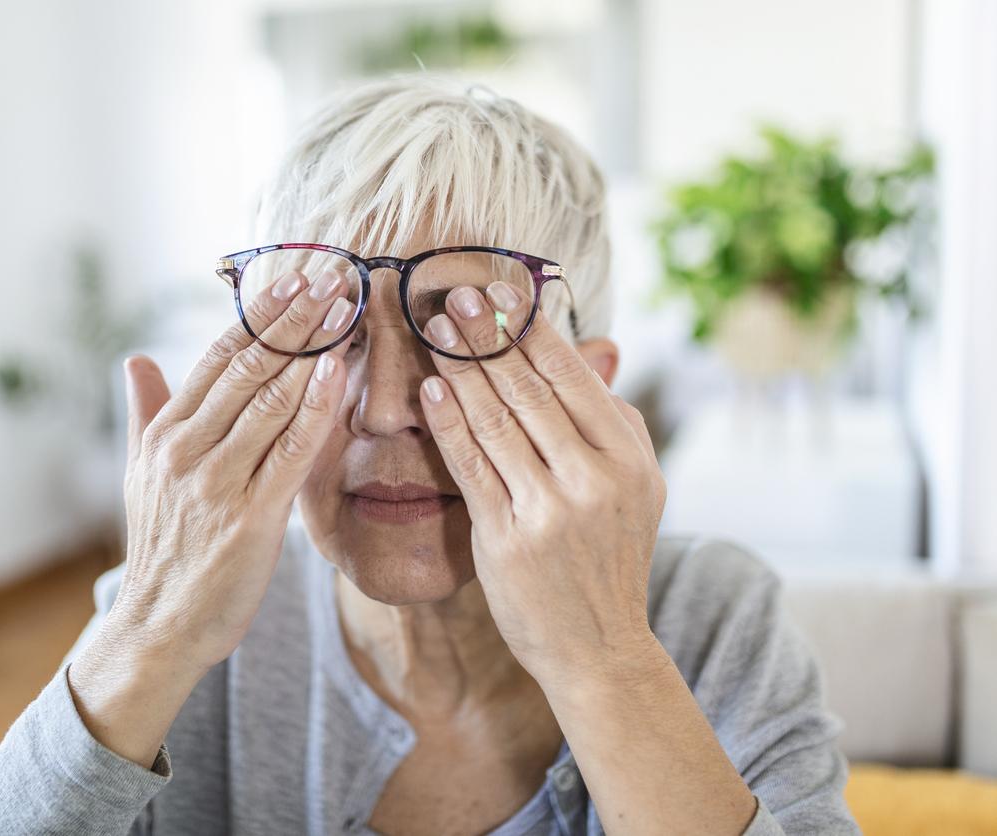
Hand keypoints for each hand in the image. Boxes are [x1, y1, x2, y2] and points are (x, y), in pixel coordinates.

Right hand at [68, 268, 352, 764]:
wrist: (158, 627)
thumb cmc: (162, 548)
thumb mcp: (140, 475)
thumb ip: (143, 412)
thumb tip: (136, 358)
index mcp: (165, 434)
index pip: (218, 358)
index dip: (260, 315)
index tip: (294, 279)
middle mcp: (187, 450)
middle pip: (249, 367)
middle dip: (294, 317)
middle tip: (332, 275)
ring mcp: (218, 483)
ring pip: (272, 400)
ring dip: (313, 349)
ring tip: (346, 307)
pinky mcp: (251, 518)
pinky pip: (291, 451)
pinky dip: (318, 408)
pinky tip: (341, 370)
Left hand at [417, 282, 666, 690]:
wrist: (599, 646)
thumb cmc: (610, 557)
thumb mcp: (637, 486)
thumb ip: (616, 420)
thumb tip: (594, 350)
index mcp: (628, 457)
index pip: (571, 376)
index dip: (530, 329)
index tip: (499, 290)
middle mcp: (594, 478)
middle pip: (528, 390)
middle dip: (487, 336)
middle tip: (453, 294)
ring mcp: (550, 509)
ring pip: (495, 420)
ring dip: (460, 368)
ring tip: (434, 329)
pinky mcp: (508, 538)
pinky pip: (471, 467)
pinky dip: (449, 424)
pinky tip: (431, 391)